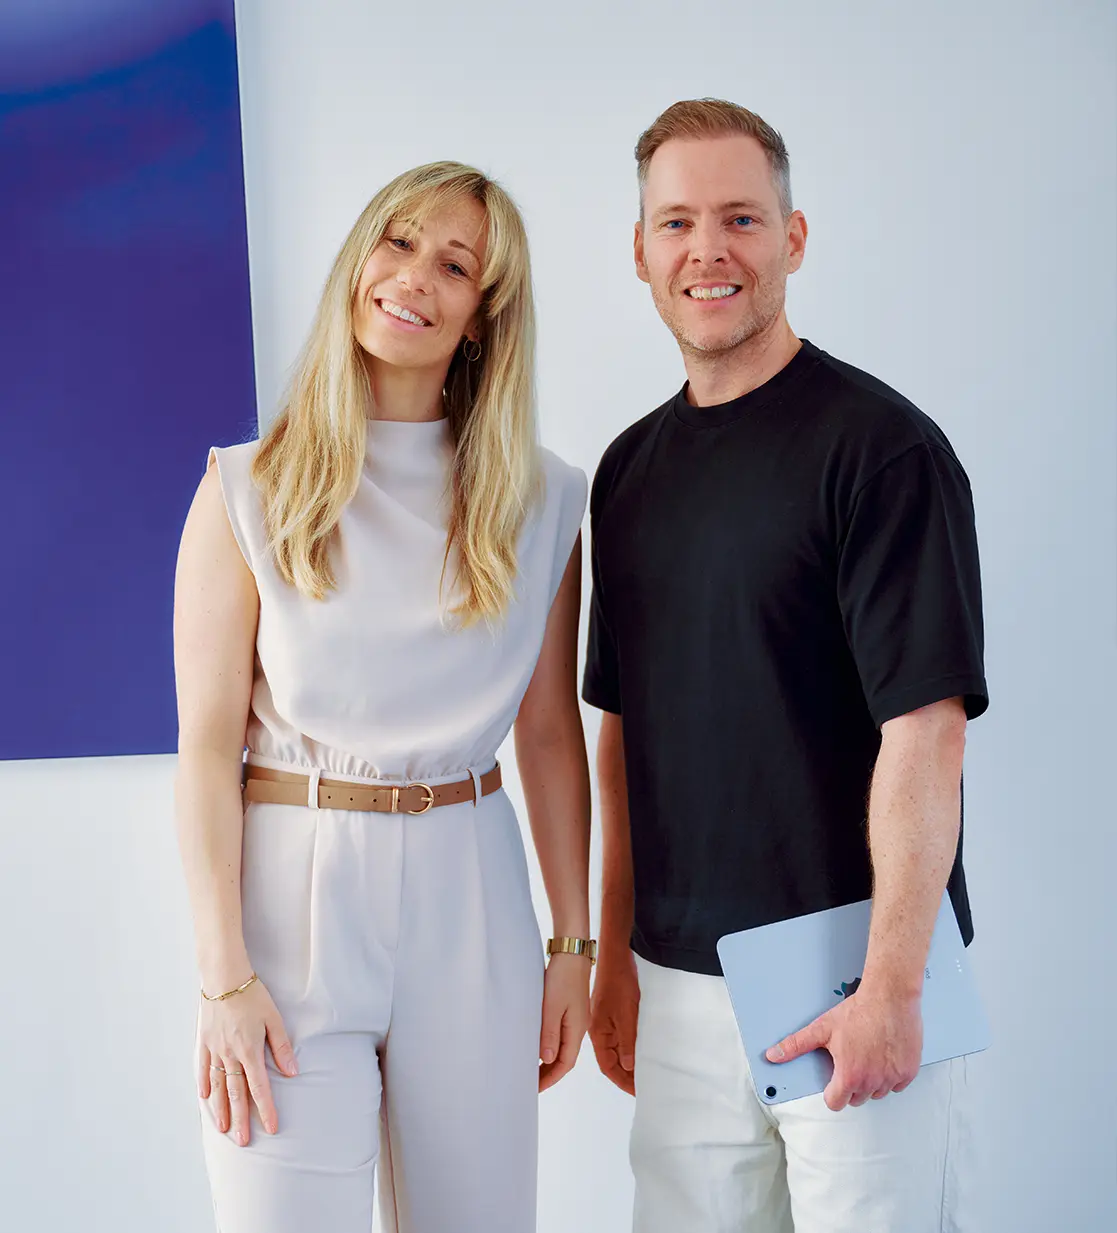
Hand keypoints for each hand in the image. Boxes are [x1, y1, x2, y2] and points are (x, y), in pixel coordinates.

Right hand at [197, 975, 298, 1144]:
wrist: (223, 978)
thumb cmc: (252, 995)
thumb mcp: (274, 1018)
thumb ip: (282, 1047)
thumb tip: (292, 1072)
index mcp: (250, 1051)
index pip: (260, 1088)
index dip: (266, 1109)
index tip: (271, 1128)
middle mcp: (230, 1055)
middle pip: (236, 1094)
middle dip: (241, 1119)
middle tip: (244, 1141)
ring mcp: (214, 1050)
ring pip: (218, 1087)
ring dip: (221, 1109)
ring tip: (224, 1129)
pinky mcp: (203, 1042)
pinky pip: (202, 1068)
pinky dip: (204, 1085)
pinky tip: (205, 1098)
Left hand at [538, 954, 590, 1092]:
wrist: (572, 953)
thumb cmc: (562, 976)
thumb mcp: (552, 1006)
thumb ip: (550, 1033)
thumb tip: (547, 1059)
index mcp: (577, 1030)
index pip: (565, 1064)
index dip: (551, 1078)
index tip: (535, 1088)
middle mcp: (578, 1027)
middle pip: (565, 1059)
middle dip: (549, 1074)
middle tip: (530, 1083)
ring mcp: (575, 1019)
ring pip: (562, 1048)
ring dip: (549, 1061)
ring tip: (532, 1069)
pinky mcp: (569, 1010)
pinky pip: (560, 1035)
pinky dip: (550, 1045)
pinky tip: (539, 1045)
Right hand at [589, 949, 639, 1095]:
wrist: (617, 956)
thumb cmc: (619, 982)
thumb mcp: (626, 1015)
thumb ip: (627, 1042)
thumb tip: (629, 1067)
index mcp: (597, 1033)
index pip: (607, 1066)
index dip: (621, 1081)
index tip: (636, 1092)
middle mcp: (600, 1030)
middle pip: (611, 1060)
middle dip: (626, 1076)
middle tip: (643, 1086)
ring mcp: (606, 1022)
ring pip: (617, 1050)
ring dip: (629, 1063)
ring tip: (645, 1073)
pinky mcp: (614, 1014)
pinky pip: (621, 1037)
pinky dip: (630, 1048)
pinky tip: (641, 1051)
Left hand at [765, 983, 922, 1111]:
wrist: (889, 996)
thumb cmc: (858, 1011)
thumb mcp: (822, 1028)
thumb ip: (796, 1045)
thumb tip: (773, 1056)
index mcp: (849, 1076)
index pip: (835, 1103)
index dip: (832, 1091)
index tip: (834, 1080)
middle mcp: (871, 1082)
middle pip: (857, 1098)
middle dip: (852, 1084)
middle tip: (851, 1059)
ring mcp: (892, 1078)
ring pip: (877, 1092)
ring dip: (872, 1080)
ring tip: (868, 1053)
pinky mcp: (908, 1072)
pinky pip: (897, 1085)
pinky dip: (891, 1074)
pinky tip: (884, 1054)